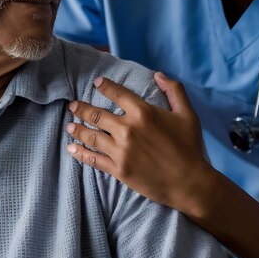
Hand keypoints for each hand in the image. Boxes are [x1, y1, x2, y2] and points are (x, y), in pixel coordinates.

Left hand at [66, 73, 211, 213]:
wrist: (189, 183)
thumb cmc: (189, 147)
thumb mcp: (187, 114)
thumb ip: (174, 90)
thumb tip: (158, 74)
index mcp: (143, 112)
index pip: (117, 94)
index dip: (105, 87)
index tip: (96, 83)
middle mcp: (128, 129)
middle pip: (97, 115)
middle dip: (81, 108)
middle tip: (72, 105)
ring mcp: (120, 150)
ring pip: (91, 136)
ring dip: (77, 129)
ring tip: (68, 126)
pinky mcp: (118, 169)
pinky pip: (94, 159)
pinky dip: (80, 153)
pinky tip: (71, 148)